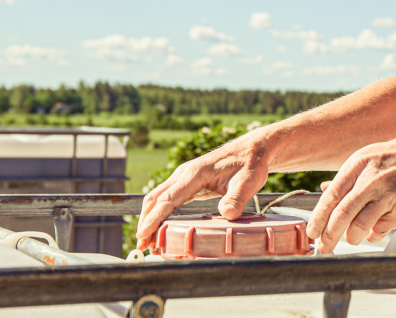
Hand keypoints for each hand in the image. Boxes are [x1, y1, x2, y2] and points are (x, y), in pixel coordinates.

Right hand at [135, 130, 270, 250]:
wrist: (254, 150)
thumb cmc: (251, 165)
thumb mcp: (249, 182)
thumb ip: (237, 198)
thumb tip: (228, 215)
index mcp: (195, 174)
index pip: (167, 199)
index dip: (154, 219)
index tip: (143, 235)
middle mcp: (184, 174)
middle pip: (155, 199)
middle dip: (146, 222)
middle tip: (142, 246)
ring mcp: (185, 178)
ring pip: (158, 198)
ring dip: (150, 218)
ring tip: (147, 242)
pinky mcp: (189, 183)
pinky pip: (168, 198)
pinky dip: (159, 213)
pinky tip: (161, 228)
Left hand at [306, 129, 395, 253]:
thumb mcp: (370, 156)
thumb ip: (349, 176)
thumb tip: (325, 192)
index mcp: (359, 164)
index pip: (331, 196)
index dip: (318, 218)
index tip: (313, 231)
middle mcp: (371, 179)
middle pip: (341, 215)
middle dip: (329, 236)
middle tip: (325, 246)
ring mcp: (388, 194)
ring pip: (359, 226)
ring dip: (352, 238)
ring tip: (352, 239)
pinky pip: (381, 229)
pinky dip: (374, 235)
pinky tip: (373, 232)